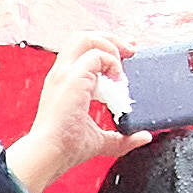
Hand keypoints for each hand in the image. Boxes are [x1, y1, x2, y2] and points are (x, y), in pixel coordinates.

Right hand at [8, 45, 133, 192]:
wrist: (49, 154)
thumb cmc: (65, 149)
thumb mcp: (99, 139)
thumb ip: (122, 137)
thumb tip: (142, 137)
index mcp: (64, 84)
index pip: (83, 52)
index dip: (107, 48)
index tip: (127, 54)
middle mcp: (62, 74)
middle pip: (83, 37)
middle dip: (110, 39)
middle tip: (131, 50)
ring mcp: (65, 73)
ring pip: (86, 38)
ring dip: (110, 46)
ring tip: (124, 63)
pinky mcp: (73, 77)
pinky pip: (97, 56)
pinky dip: (113, 64)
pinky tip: (119, 82)